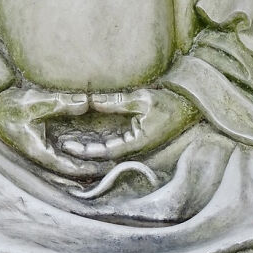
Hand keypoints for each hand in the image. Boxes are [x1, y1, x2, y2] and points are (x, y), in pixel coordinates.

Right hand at [0, 87, 106, 177]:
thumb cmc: (8, 105)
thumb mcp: (34, 102)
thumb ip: (60, 103)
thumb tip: (86, 102)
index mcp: (38, 151)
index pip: (67, 167)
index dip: (87, 168)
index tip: (106, 168)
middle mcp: (40, 153)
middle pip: (69, 168)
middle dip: (90, 167)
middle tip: (113, 166)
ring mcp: (40, 148)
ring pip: (66, 159)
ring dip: (84, 160)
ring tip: (107, 158)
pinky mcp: (40, 139)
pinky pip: (61, 150)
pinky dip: (76, 150)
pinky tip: (88, 145)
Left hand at [59, 88, 197, 159]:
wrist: (190, 105)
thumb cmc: (169, 102)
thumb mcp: (143, 99)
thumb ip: (118, 101)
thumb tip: (93, 101)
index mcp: (138, 142)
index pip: (107, 151)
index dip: (86, 150)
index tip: (69, 146)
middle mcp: (135, 146)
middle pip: (104, 153)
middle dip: (83, 151)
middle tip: (62, 144)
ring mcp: (136, 142)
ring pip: (108, 148)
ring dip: (89, 145)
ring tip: (67, 140)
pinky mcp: (137, 136)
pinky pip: (115, 141)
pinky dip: (99, 139)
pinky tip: (85, 134)